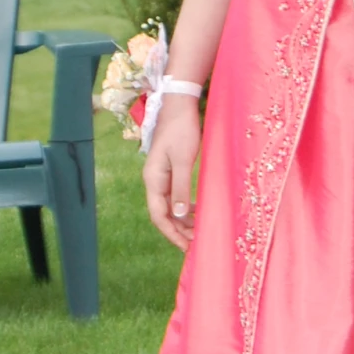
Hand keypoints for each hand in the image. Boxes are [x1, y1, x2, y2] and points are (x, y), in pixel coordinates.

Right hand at [144, 95, 200, 249]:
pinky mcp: (170, 171)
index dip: (172, 233)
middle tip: (197, 245)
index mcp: (153, 180)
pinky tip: (198, 212)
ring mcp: (161, 176)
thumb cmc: (182, 130)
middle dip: (179, 231)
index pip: (159, 215)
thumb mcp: (184, 160)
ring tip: (200, 232)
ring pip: (170, 206)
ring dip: (183, 221)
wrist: (179, 105)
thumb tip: (180, 215)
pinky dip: (186, 208)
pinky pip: (175, 196)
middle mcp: (154, 181)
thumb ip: (181, 188)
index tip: (187, 247)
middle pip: (163, 214)